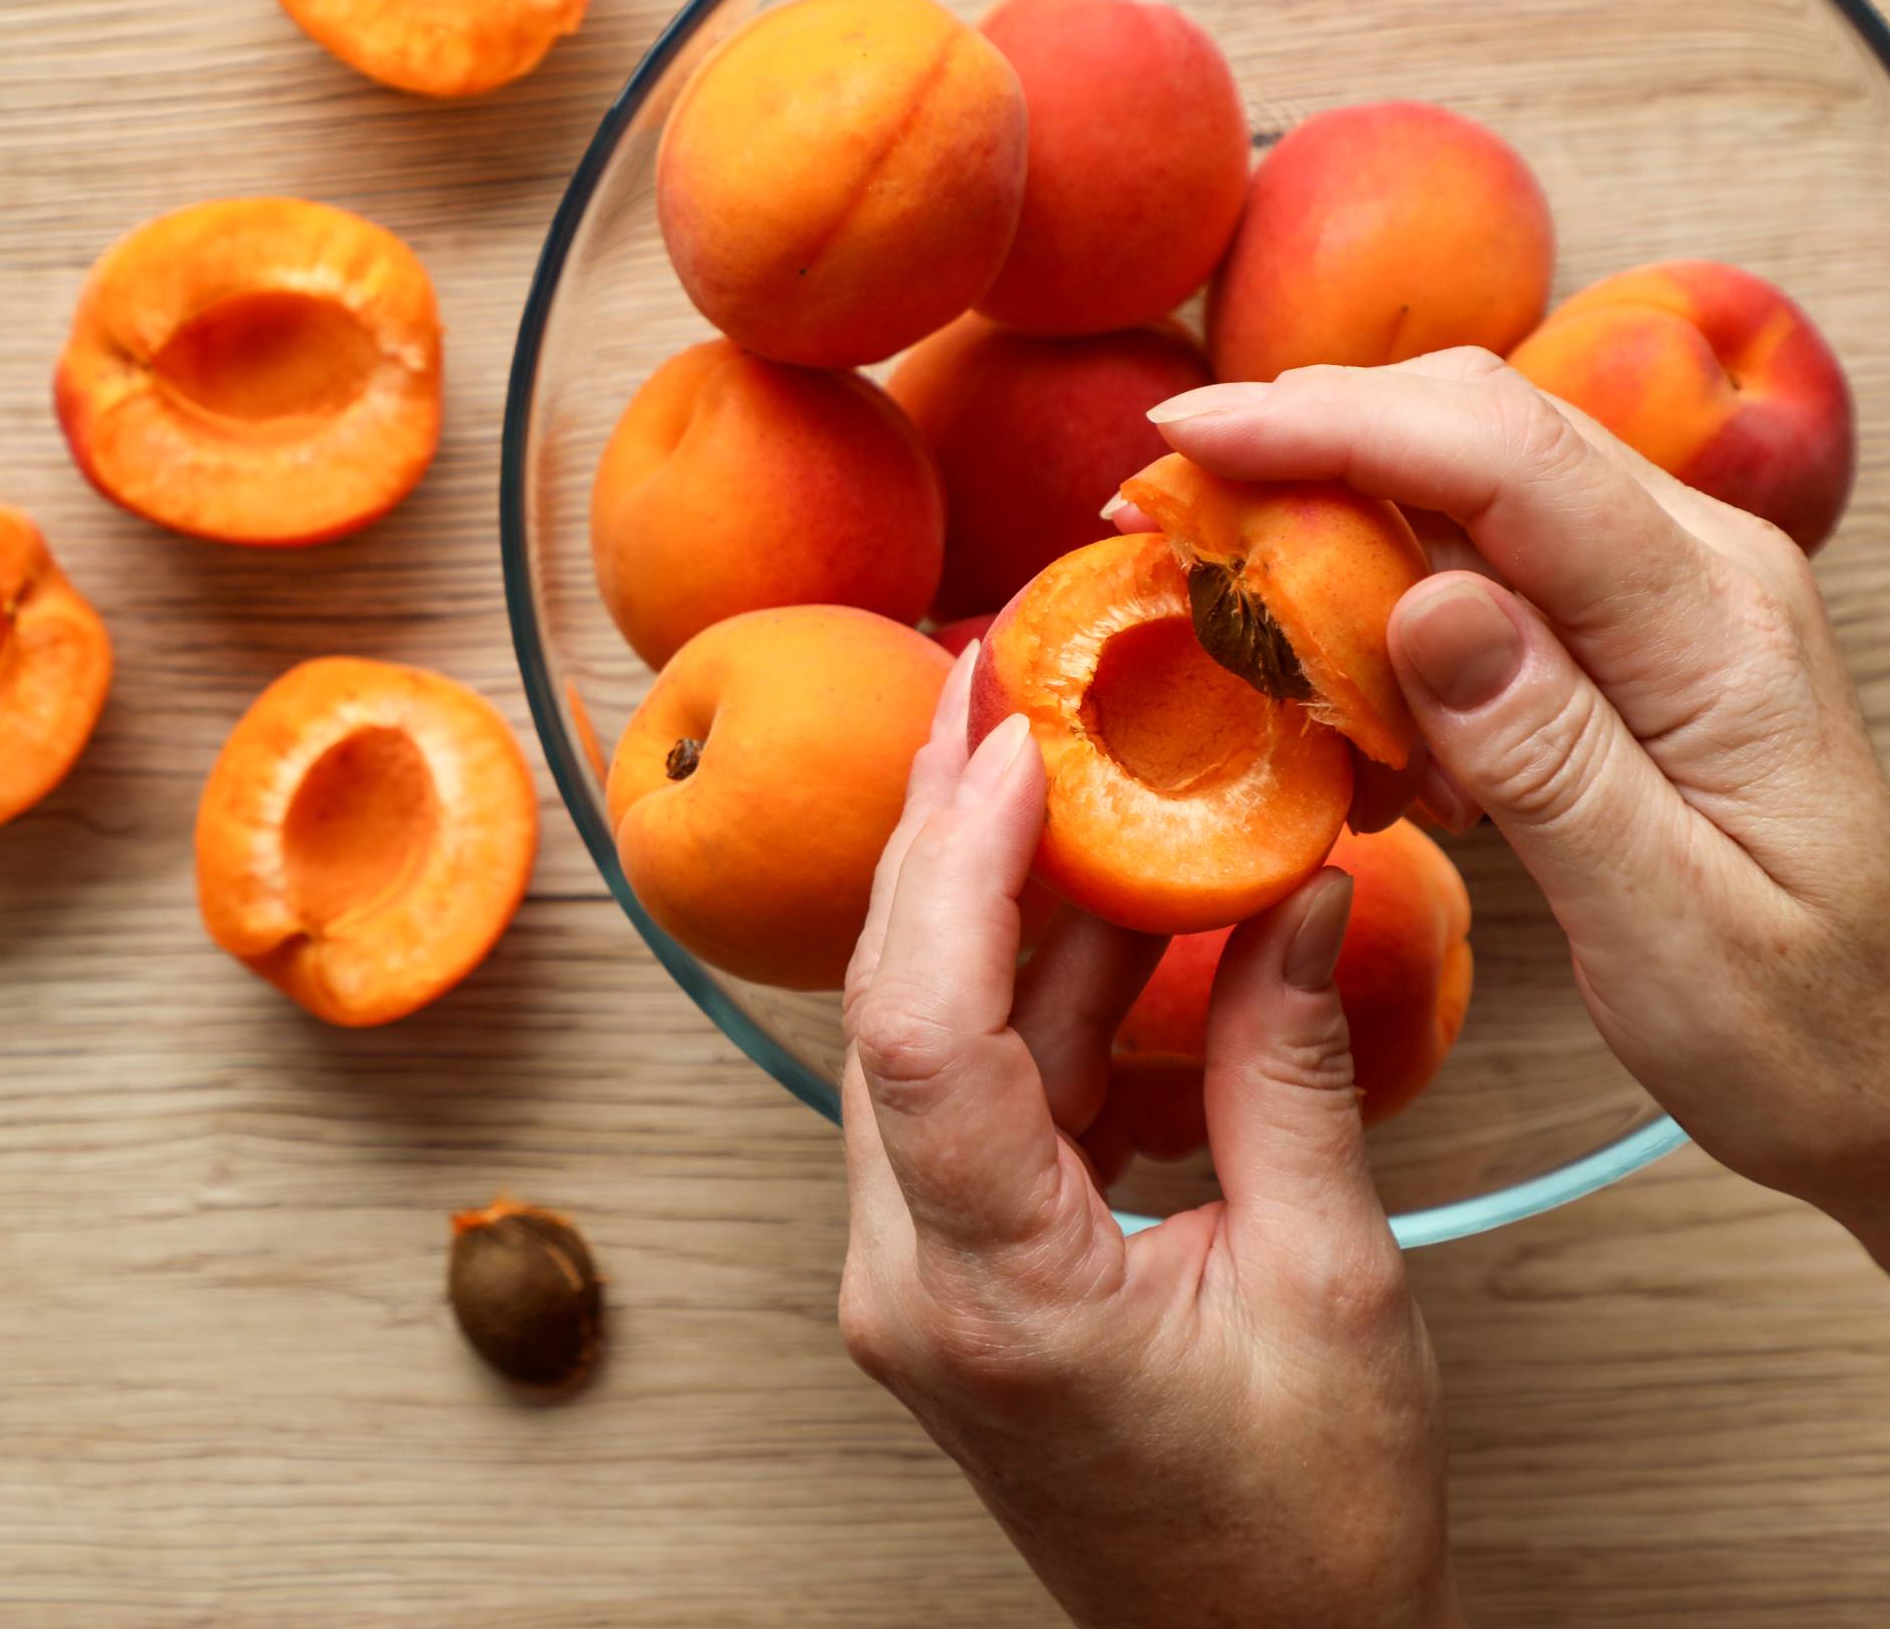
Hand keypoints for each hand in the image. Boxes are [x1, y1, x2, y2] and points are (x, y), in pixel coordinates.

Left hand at [839, 652, 1459, 1628]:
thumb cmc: (1301, 1532)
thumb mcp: (1330, 1283)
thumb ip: (1290, 1072)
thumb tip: (1295, 892)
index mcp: (990, 1295)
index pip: (922, 1032)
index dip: (954, 864)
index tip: (1011, 737)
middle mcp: (907, 1278)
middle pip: (888, 1007)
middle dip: (940, 835)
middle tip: (992, 686)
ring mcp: (912, 1272)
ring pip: (916, 1034)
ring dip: (982, 897)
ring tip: (1041, 756)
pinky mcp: (948, 1263)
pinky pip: (964, 1087)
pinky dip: (1024, 985)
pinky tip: (1086, 896)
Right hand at [1146, 350, 1889, 1261]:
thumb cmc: (1797, 1024)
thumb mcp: (1670, 930)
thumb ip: (1552, 760)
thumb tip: (1420, 601)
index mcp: (1716, 625)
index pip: (1506, 459)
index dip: (1334, 426)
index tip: (1187, 441)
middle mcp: (1697, 566)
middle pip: (1476, 424)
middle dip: (1303, 435)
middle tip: (1155, 500)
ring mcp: (1663, 584)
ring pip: (1464, 472)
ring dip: (1324, 501)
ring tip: (1211, 575)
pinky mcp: (1623, 621)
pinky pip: (1477, 547)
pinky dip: (1370, 574)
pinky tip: (1320, 663)